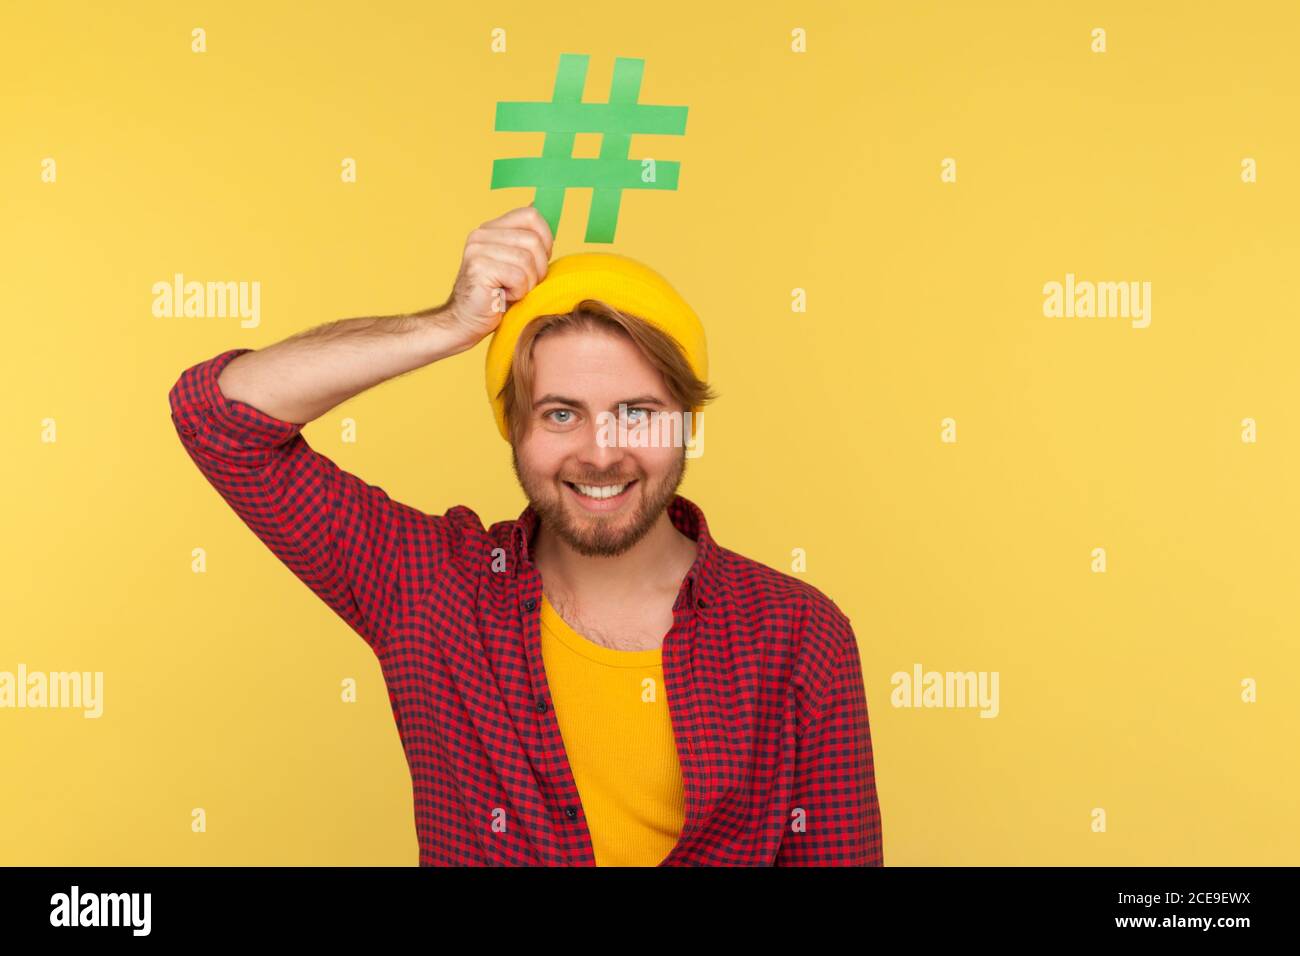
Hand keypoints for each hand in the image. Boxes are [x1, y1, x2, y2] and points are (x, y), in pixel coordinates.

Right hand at [438, 205, 553, 346]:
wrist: (465, 323)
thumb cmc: (496, 296)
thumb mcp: (517, 263)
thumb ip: (527, 239)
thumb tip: (545, 210)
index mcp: (491, 228)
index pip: (531, 215)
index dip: (546, 239)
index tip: (538, 260)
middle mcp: (481, 234)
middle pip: (534, 240)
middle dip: (538, 268)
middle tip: (522, 283)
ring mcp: (478, 250)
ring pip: (527, 260)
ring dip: (527, 283)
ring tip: (510, 291)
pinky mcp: (479, 268)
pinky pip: (519, 277)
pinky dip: (518, 293)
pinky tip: (502, 297)